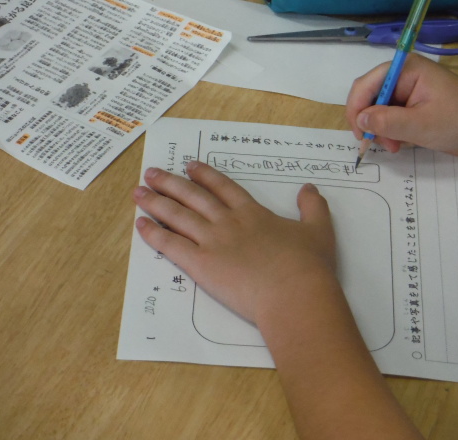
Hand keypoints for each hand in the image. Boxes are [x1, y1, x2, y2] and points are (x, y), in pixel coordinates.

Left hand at [133, 161, 336, 323]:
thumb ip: (313, 207)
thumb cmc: (308, 265)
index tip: (189, 165)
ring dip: (155, 202)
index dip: (204, 175)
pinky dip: (154, 233)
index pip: (223, 187)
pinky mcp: (201, 265)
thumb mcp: (319, 231)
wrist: (294, 292)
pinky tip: (140, 225)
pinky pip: (171, 245)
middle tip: (151, 173)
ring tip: (138, 192)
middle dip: (170, 183)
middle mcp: (228, 222)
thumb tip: (309, 189)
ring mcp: (212, 241)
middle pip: (192, 196)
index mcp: (252, 213)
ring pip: (177, 216)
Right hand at [346, 53, 457, 156]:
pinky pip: (390, 115)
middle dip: (370, 121)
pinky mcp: (413, 103)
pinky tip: (399, 143)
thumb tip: (360, 120)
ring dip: (380, 129)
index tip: (360, 135)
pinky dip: (390, 130)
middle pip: (369, 95)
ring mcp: (409, 89)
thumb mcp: (421, 125)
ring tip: (393, 146)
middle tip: (380, 144)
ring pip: (377, 108)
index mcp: (406, 69)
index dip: (357, 109)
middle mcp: (404, 75)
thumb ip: (386, 121)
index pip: (366, 84)